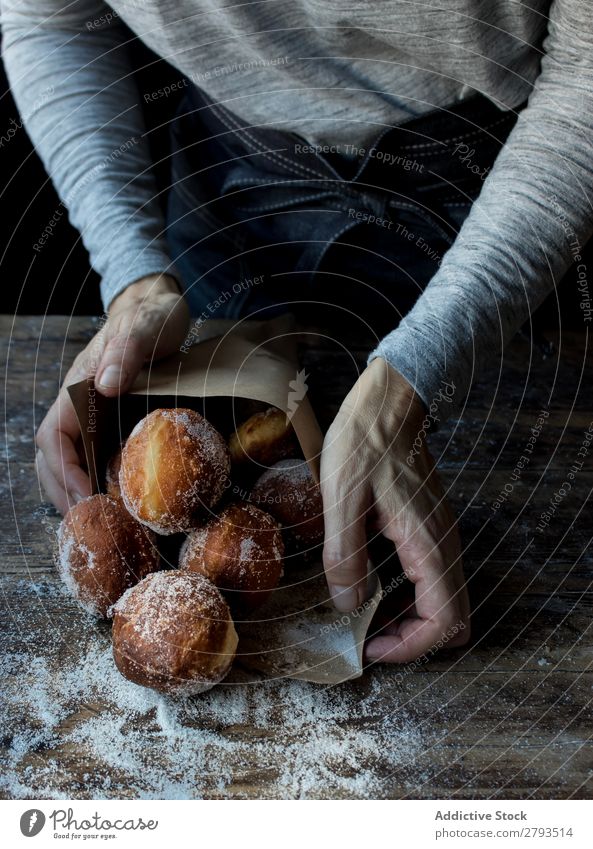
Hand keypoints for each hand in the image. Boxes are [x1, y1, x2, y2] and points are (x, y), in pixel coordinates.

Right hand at [36, 274, 188, 514]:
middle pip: (53, 456)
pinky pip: (92, 454)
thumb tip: (106, 385)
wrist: (159, 309)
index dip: (63, 469)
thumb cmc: (152, 318)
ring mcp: (92, 413)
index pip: (54, 436)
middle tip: (86, 524)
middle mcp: (78, 403)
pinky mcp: (109, 420)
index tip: (81, 495)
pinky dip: (94, 479)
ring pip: (69, 458)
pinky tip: (113, 499)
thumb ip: (126, 352)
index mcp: (78, 386)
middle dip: (62, 491)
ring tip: (97, 521)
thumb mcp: (145, 328)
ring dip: (75, 490)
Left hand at [320, 357, 469, 662]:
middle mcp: (443, 545)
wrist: (388, 401)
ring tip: (362, 613)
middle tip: (366, 635)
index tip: (368, 645)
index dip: (408, 647)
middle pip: (452, 620)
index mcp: (428, 544)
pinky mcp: (429, 528)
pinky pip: (430, 578)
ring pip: (443, 601)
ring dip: (408, 618)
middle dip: (411, 638)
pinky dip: (407, 595)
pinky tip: (371, 582)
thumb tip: (349, 605)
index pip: (444, 622)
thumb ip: (346, 556)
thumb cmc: (365, 442)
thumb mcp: (341, 498)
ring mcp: (440, 536)